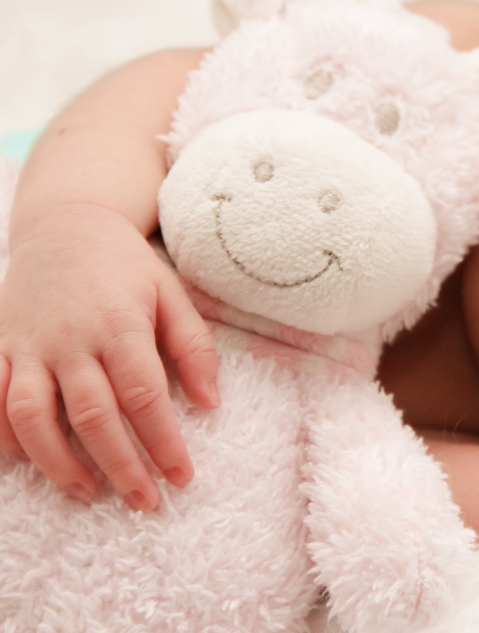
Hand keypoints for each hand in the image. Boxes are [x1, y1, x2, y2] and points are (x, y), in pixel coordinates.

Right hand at [0, 202, 218, 509]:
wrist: (65, 225)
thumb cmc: (127, 267)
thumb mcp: (172, 295)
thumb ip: (193, 347)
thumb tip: (210, 404)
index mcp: (121, 325)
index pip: (145, 396)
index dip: (164, 442)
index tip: (182, 478)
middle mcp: (72, 339)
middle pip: (93, 416)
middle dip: (121, 466)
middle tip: (145, 502)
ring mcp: (29, 345)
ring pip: (34, 417)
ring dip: (59, 464)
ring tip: (90, 493)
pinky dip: (3, 435)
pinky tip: (27, 461)